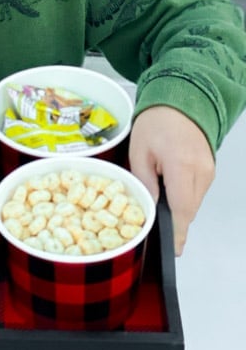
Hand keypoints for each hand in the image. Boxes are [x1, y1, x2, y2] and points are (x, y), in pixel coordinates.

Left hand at [128, 105, 214, 256]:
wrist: (180, 100)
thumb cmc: (155, 123)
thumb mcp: (139, 151)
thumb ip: (145, 181)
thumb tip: (150, 208)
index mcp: (181, 166)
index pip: (182, 208)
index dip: (177, 232)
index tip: (173, 249)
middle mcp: (201, 171)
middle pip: (189, 210)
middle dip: (173, 220)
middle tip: (156, 222)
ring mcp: (209, 171)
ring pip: (193, 202)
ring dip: (178, 206)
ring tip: (160, 196)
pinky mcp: (211, 169)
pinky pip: (196, 191)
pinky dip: (183, 194)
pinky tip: (170, 186)